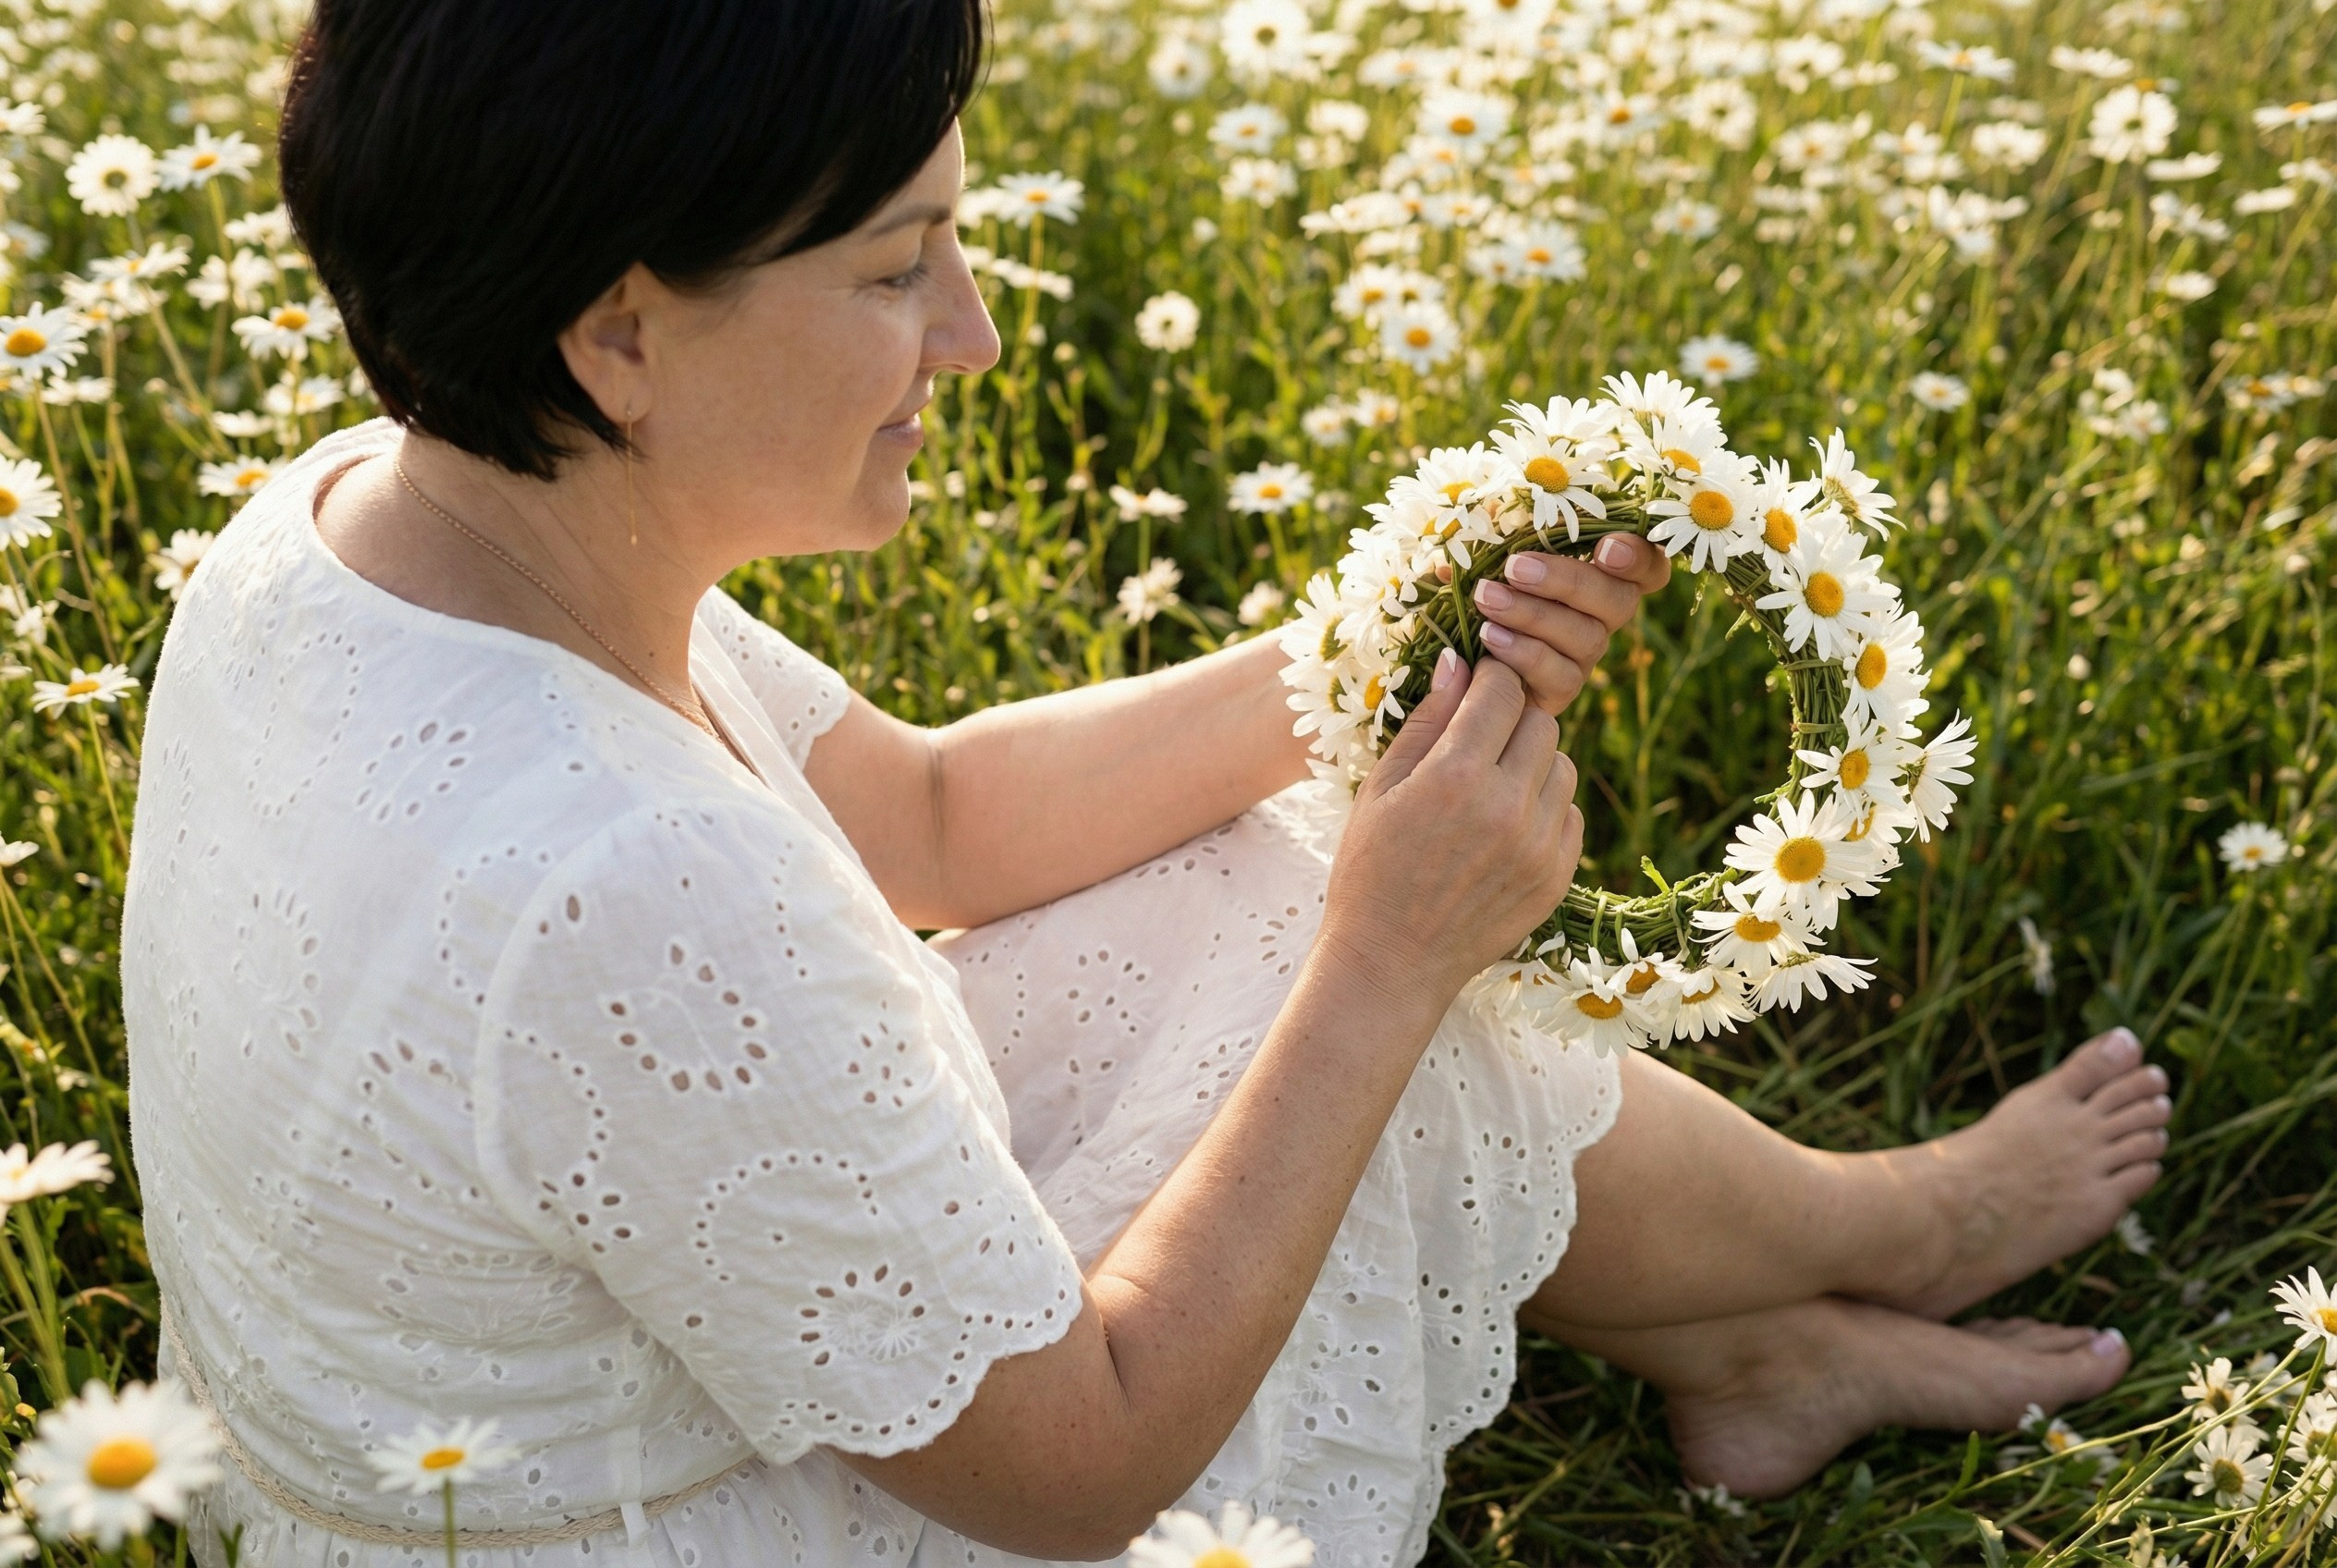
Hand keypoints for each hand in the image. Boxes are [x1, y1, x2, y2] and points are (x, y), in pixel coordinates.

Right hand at [1317, 652, 1583, 1009]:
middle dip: (1512, 719)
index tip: (1475, 689)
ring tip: (1489, 789)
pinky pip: (1569, 813)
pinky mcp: (1557, 875)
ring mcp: (1539, 845)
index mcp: (1456, 776)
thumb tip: (1460, 660)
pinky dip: (1543, 808)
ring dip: (1532, 763)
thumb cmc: (1371, 869)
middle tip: (1478, 741)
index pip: (1502, 690)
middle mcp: (1508, 806)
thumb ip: (1427, 721)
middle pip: (1541, 721)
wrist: (1392, 960)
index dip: (1488, 680)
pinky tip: (1502, 827)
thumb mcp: (1382, 788)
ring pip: (1562, 765)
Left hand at [1468, 533, 1671, 714]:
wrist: (1454, 653)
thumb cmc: (1477, 586)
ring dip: (1534, 615)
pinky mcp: (1561, 689)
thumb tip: (1495, 512)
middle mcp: (1601, 617)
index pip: (1648, 567)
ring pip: (1587, 637)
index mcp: (1598, 574)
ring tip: (1487, 598)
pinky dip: (1524, 653)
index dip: (1639, 557)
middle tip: (1516, 567)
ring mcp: (1584, 656)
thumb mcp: (1482, 551)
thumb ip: (1495, 529)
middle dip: (1569, 581)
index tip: (1606, 548)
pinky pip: (1561, 675)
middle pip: (1619, 600)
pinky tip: (1490, 635)